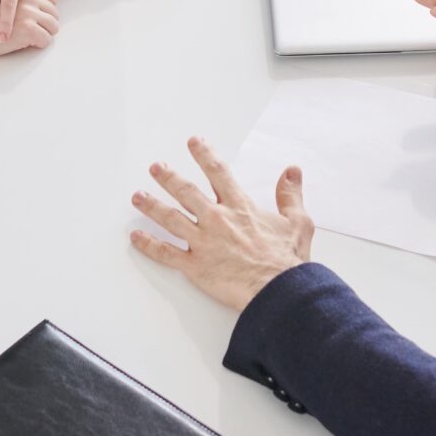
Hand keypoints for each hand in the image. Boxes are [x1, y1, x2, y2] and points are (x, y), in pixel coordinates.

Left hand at [129, 137, 313, 311]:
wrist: (279, 292)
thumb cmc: (287, 261)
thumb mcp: (298, 222)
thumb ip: (290, 195)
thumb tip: (292, 172)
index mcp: (239, 207)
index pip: (217, 172)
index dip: (204, 155)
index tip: (193, 142)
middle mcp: (217, 219)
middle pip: (186, 191)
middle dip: (168, 178)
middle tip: (155, 168)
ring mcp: (203, 242)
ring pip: (170, 218)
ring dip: (151, 206)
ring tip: (138, 196)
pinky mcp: (195, 266)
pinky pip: (166, 253)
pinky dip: (148, 245)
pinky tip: (136, 237)